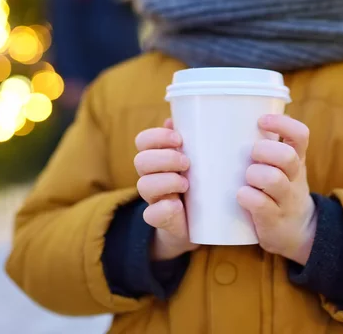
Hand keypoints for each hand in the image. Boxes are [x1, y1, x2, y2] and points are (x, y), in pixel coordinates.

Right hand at [134, 119, 198, 260]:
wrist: (200, 224)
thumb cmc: (201, 184)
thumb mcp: (201, 160)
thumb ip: (194, 139)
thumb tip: (179, 117)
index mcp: (158, 158)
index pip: (143, 140)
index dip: (156, 136)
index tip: (179, 139)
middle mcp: (151, 176)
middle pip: (141, 161)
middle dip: (165, 158)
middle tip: (187, 162)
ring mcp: (154, 199)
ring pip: (144, 185)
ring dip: (166, 181)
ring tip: (187, 184)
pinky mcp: (160, 219)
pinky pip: (150, 215)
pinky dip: (163, 208)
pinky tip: (177, 204)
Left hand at [237, 114, 316, 265]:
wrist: (297, 232)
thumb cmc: (278, 190)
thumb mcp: (283, 167)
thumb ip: (267, 147)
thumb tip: (228, 119)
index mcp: (296, 160)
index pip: (300, 135)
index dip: (283, 124)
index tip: (261, 121)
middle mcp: (294, 178)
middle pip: (288, 156)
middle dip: (265, 150)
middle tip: (252, 154)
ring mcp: (286, 200)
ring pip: (274, 179)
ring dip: (255, 174)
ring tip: (247, 177)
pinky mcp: (274, 220)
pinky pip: (261, 205)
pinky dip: (247, 197)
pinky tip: (241, 195)